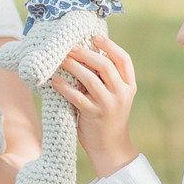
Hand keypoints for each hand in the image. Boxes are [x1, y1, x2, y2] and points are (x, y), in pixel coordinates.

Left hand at [50, 36, 139, 175]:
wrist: (111, 147)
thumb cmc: (109, 117)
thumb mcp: (116, 96)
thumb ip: (108, 78)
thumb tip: (87, 53)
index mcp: (129, 86)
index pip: (124, 60)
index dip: (110, 46)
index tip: (95, 37)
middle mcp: (121, 94)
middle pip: (105, 66)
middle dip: (86, 53)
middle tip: (70, 47)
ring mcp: (108, 105)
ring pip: (90, 79)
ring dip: (73, 66)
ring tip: (60, 60)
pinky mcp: (93, 115)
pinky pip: (76, 97)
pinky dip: (64, 87)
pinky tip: (54, 81)